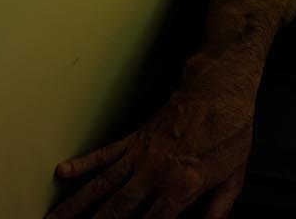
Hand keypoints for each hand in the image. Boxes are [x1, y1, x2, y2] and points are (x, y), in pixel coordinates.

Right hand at [48, 58, 257, 218]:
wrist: (221, 89)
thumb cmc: (231, 132)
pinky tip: (61, 173)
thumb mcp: (233, 179)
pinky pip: (103, 154)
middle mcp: (153, 174)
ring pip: (100, 187)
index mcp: (180, 189)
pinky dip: (81, 164)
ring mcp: (139, 156)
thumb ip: (217, 213)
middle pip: (115, 213)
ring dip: (74, 207)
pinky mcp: (134, 140)